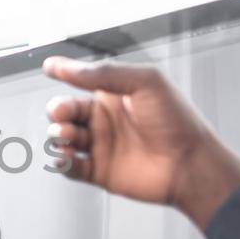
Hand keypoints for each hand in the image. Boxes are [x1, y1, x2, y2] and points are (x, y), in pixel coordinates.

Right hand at [43, 56, 239, 228]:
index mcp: (114, 95)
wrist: (189, 163)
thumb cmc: (177, 120)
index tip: (50, 68)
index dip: (64, 73)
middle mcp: (105, 120)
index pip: (81, 81)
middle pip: (66, 111)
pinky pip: (70, 167)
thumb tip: (67, 66)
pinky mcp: (99, 172)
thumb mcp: (144, 82)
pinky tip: (64, 157)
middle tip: (61, 113)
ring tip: (65, 135)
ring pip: (64, 138)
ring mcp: (101, 146)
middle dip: (57, 110)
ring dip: (57, 135)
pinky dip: (61, 162)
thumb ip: (104, 73)